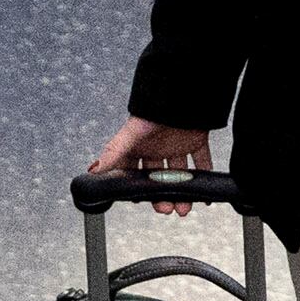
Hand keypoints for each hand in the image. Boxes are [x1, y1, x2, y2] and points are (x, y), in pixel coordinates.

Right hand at [90, 115, 213, 215]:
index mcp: (138, 147)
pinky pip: (203, 161)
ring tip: (184, 207)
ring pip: (179, 174)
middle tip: (166, 208)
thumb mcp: (130, 134)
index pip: (134, 173)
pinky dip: (205, 176)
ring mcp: (176, 145)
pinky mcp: (196, 140)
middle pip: (158, 178)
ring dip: (182, 192)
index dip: (137, 188)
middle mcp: (156, 148)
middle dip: (162, 195)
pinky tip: (204, 192)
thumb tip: (94, 171)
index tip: (140, 201)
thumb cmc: (154, 109)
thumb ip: (113, 153)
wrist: (183, 92)